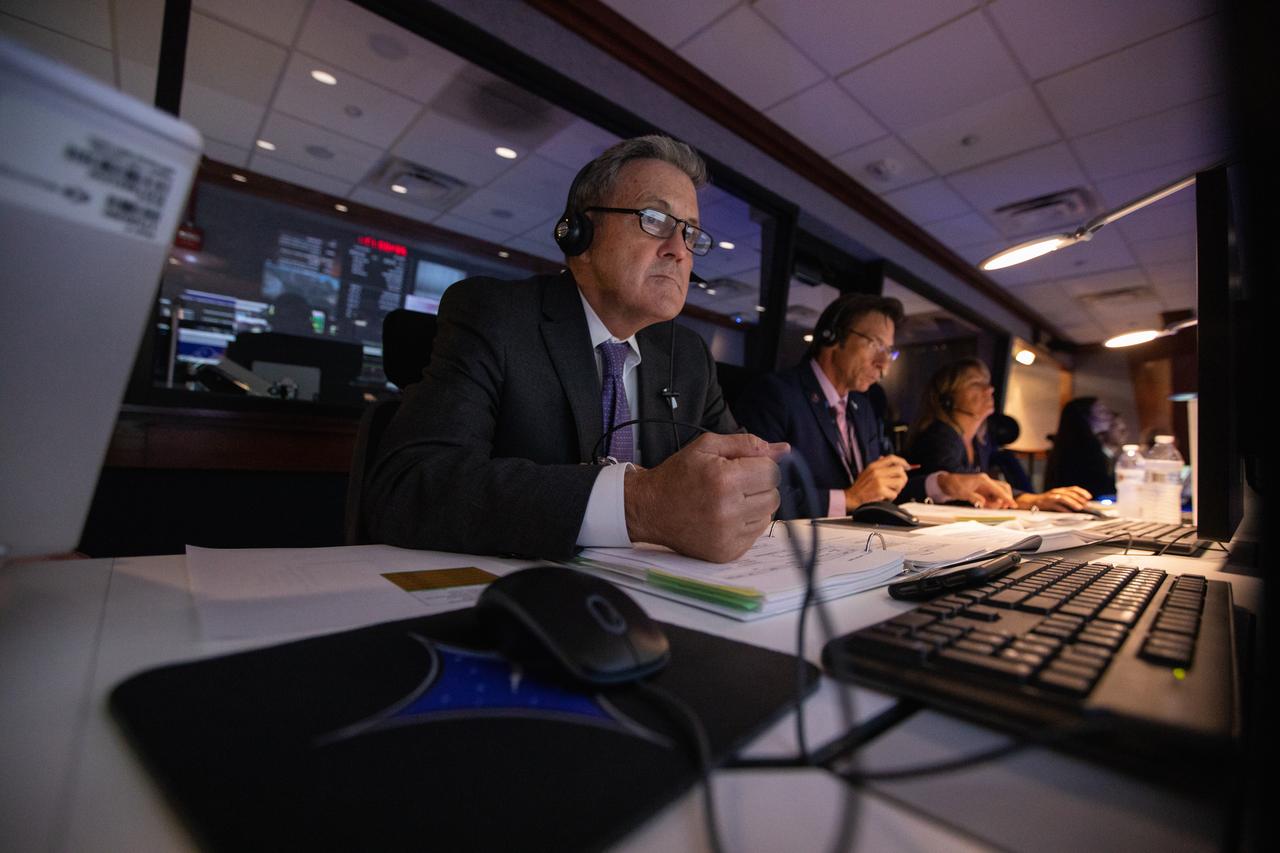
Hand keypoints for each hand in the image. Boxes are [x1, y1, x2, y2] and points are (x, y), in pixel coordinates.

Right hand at [625, 432, 786, 562]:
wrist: (650, 508)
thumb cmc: (678, 475)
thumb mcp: (707, 446)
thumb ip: (747, 444)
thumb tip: (783, 449)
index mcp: (724, 480)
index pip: (772, 472)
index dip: (758, 466)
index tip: (740, 467)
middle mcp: (728, 510)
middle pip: (773, 495)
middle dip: (758, 485)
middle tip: (733, 484)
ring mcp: (727, 535)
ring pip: (768, 515)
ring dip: (754, 505)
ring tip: (728, 500)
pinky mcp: (726, 552)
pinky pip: (756, 534)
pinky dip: (746, 523)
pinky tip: (725, 516)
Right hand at [845, 454, 909, 507]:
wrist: (851, 498)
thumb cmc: (860, 488)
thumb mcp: (866, 472)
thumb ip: (877, 465)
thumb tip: (884, 458)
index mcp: (873, 466)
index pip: (892, 458)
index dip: (902, 462)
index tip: (907, 467)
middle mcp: (876, 471)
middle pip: (900, 470)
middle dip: (902, 479)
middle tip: (896, 485)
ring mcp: (879, 480)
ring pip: (900, 482)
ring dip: (897, 489)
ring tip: (889, 491)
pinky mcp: (880, 490)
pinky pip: (895, 493)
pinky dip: (891, 498)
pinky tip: (884, 497)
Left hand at [935, 472, 1015, 508]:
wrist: (947, 483)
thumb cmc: (954, 485)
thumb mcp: (962, 493)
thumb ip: (974, 498)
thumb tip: (983, 503)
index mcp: (983, 480)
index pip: (999, 489)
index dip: (1007, 498)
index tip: (1013, 505)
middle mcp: (986, 482)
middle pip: (1003, 489)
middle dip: (1005, 498)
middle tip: (1002, 508)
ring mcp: (985, 486)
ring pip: (999, 494)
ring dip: (998, 502)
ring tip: (987, 506)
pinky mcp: (983, 491)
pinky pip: (993, 496)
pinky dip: (992, 502)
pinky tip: (985, 505)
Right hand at [1016, 486, 1092, 512]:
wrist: (1031, 502)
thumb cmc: (1046, 502)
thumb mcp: (1058, 499)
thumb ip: (1068, 500)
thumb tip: (1082, 505)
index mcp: (1060, 490)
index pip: (1073, 488)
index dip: (1082, 492)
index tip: (1090, 497)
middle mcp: (1056, 491)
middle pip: (1070, 493)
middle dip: (1080, 498)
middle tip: (1087, 504)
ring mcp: (1051, 497)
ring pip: (1064, 498)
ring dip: (1073, 503)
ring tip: (1080, 508)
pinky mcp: (1047, 503)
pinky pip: (1056, 505)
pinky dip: (1063, 509)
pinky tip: (1069, 512)